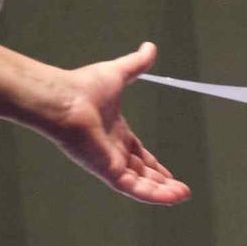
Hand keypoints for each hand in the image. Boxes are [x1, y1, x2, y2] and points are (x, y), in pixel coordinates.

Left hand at [35, 43, 190, 204]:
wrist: (63, 99)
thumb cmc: (83, 87)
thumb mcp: (119, 73)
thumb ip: (136, 64)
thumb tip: (149, 47)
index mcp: (114, 132)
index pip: (137, 153)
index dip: (154, 163)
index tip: (167, 172)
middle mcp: (112, 151)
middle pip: (141, 171)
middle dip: (161, 182)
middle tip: (181, 189)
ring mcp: (109, 162)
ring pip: (140, 183)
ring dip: (162, 191)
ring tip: (182, 195)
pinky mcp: (107, 170)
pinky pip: (133, 187)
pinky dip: (153, 194)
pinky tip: (172, 197)